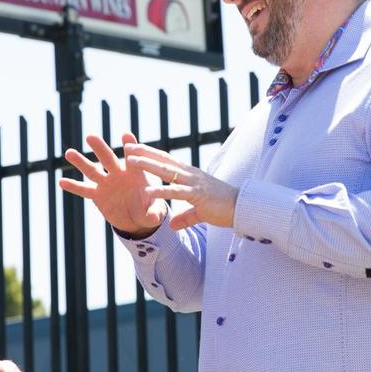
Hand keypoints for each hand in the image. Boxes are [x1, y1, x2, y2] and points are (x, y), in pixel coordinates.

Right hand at [59, 133, 166, 237]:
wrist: (136, 218)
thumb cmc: (149, 210)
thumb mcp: (153, 213)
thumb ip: (152, 213)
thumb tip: (151, 218)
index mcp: (135, 174)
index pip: (133, 158)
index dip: (130, 146)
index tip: (126, 134)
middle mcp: (119, 174)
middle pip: (108, 159)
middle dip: (100, 148)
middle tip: (91, 136)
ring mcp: (106, 183)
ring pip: (92, 170)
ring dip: (81, 162)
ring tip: (69, 153)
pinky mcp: (97, 195)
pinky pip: (84, 190)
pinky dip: (74, 186)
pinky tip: (61, 182)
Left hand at [124, 143, 238, 230]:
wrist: (243, 209)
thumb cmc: (224, 208)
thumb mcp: (201, 213)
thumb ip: (186, 217)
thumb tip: (173, 224)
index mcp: (191, 175)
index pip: (167, 160)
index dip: (151, 153)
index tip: (136, 148)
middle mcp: (191, 174)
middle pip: (163, 160)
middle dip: (144, 153)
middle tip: (127, 147)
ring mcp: (194, 183)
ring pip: (166, 171)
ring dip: (147, 164)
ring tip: (130, 161)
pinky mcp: (198, 195)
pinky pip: (176, 192)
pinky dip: (161, 191)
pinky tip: (147, 192)